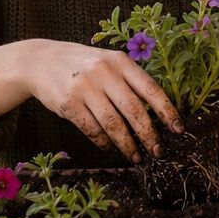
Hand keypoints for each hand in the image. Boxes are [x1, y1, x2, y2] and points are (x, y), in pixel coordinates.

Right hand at [25, 40, 182, 162]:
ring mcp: (85, 87)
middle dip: (149, 134)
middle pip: (134, 110)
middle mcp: (104, 72)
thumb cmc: (83, 65)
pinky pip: (92, 129)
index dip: (167, 111)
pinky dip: (104, 142)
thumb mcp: (108, 62)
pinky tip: (109, 146)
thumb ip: (129, 81)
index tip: (178, 129)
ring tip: (135, 156)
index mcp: (120, 61)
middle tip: (157, 150)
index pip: (151, 88)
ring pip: (114, 124)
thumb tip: (158, 113)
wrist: (40, 60)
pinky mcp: (69, 103)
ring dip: (127, 144)